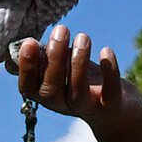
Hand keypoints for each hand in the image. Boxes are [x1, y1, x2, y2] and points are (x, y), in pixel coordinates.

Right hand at [12, 25, 141, 127]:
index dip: (27, 67)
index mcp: (47, 95)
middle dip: (55, 57)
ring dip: (79, 61)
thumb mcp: (62, 70)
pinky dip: (109, 71)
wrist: (117, 111)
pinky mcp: (112, 106)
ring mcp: (87, 107)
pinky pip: (110, 92)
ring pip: (78, 90)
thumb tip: (25, 42)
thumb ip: (46, 59)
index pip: (28, 87)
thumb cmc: (83, 82)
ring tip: (83, 37)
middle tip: (61, 29)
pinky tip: (106, 50)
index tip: (30, 42)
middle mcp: (63, 104)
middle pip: (51, 88)